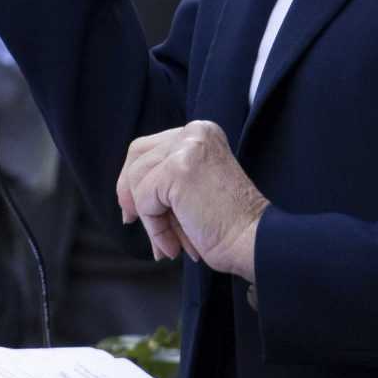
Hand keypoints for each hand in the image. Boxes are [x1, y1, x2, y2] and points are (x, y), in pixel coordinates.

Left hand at [115, 121, 270, 280]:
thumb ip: (165, 179)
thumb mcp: (194, 187)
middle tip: (132, 220)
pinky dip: (154, 228)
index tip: (134, 210)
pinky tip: (174, 245)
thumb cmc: (227, 224)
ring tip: (169, 242)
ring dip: (148, 218)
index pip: (148, 147)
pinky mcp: (178, 170)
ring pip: (138, 180)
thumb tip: (125, 198)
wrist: (252, 241)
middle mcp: (195, 132)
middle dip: (130, 192)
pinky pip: (144, 200)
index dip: (134, 179)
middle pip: (137, 156)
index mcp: (201, 132)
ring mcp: (187, 148)